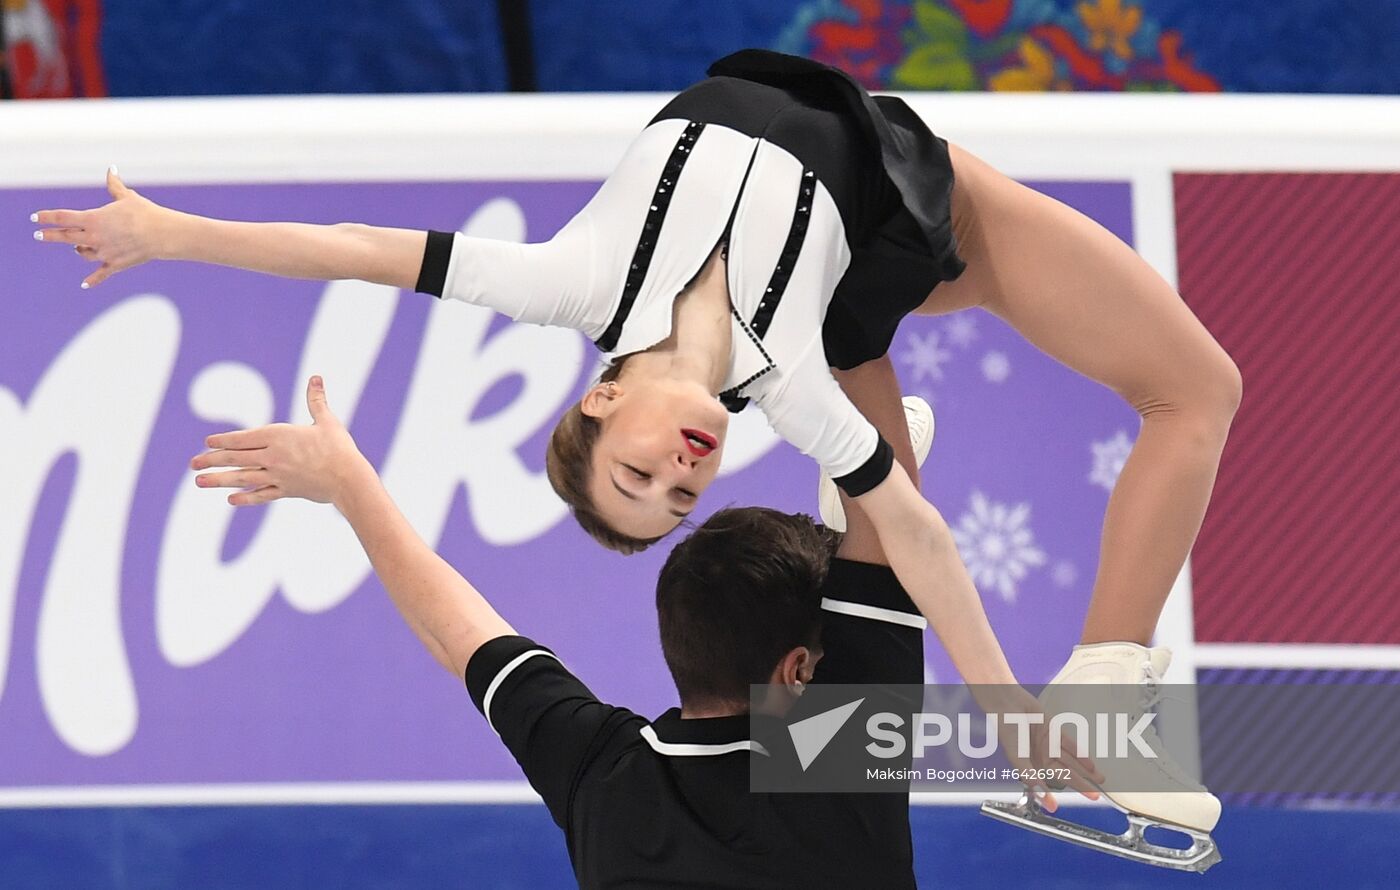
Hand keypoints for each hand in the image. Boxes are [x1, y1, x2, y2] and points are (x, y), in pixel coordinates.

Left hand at [32, 167, 175, 288]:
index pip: (62, 217)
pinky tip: (84, 285)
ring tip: (77, 248)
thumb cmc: (145, 213)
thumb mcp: (127, 197)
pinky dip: (92, 280)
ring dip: (78, 250)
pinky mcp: (115, 264)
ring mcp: (104, 253)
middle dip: (50, 235)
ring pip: (83, 253)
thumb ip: (115, 185)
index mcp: (93, 219)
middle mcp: (94, 237)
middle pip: (66, 236)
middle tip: (38, 235)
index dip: (46, 217)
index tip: (35, 218)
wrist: (161, 235)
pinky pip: (100, 274)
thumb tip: (111, 169)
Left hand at [190, 376, 370, 506]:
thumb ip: (316, 400)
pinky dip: (246, 497)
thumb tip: (316, 377)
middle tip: (192, 463)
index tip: (208, 443)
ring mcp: (278, 476)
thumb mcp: (327, 421)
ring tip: (198, 482)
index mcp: (280, 436)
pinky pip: (261, 495)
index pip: (244, 438)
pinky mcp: (286, 491)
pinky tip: (230, 499)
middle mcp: (273, 457)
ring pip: (243, 478)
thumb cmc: (339, 448)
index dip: (224, 441)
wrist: (349, 479)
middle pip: (237, 458)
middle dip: (212, 460)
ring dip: (218, 480)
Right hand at [980, 685, 1102, 811]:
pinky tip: (1090, 763)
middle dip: (1080, 785)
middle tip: (1095, 796)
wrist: (1008, 703)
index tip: (1056, 808)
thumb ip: (1028, 775)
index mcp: (1031, 765)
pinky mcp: (1054, 731)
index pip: (1046, 784)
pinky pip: (1070, 745)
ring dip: (1085, 770)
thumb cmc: (1007, 729)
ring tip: (1100, 780)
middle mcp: (1042, 757)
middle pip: (1065, 774)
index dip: (1050, 797)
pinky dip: (1080, 754)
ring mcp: (1049, 745)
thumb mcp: (1016, 755)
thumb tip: (1040, 791)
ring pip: (1071, 761)